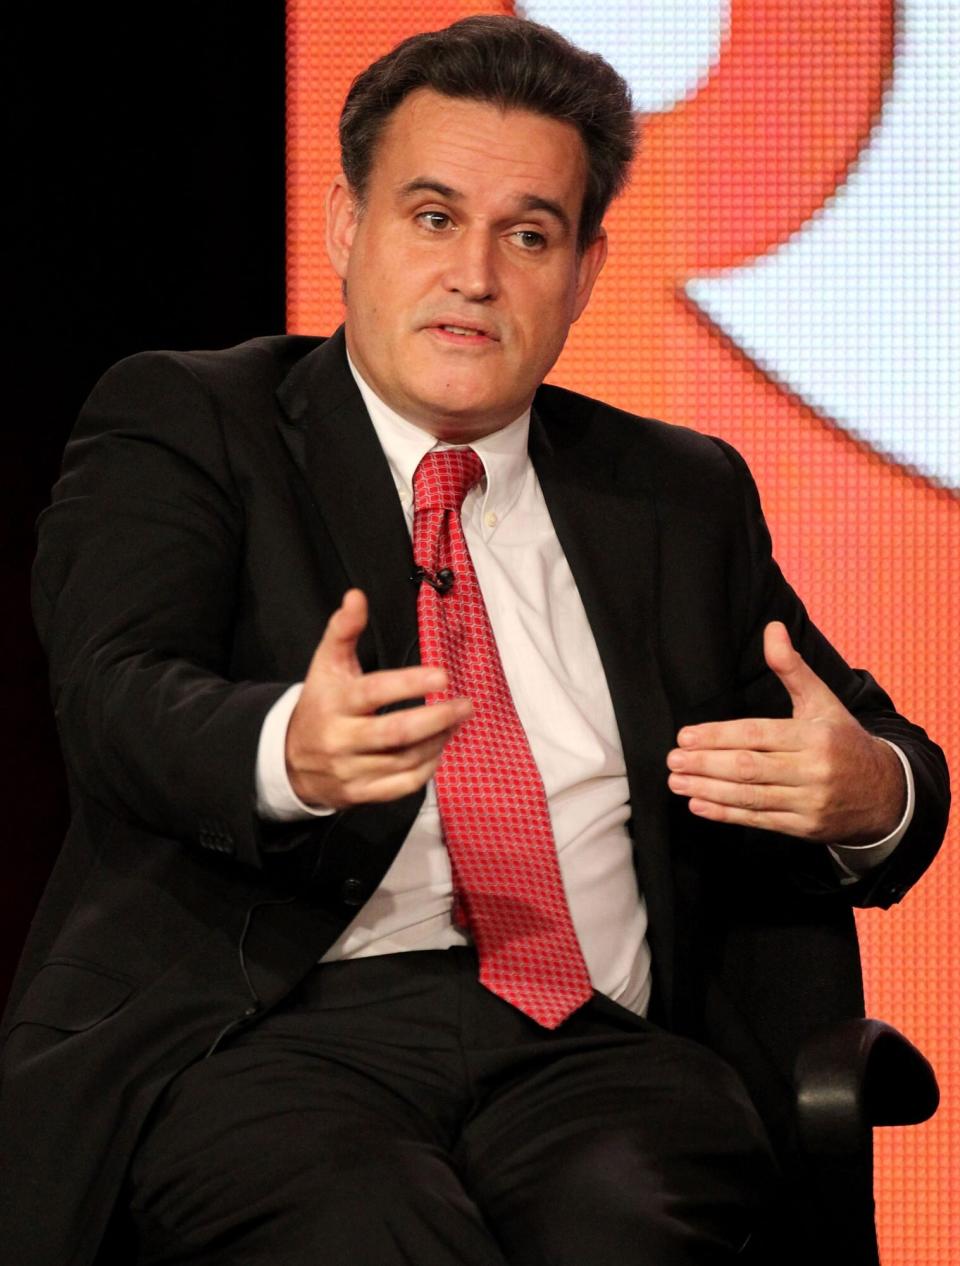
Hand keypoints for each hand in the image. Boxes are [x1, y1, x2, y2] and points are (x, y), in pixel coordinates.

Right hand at [285, 589, 471, 808]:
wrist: (289, 760)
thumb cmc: (320, 704)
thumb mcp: (325, 664)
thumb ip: (343, 630)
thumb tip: (357, 596)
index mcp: (334, 702)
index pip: (374, 692)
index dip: (409, 684)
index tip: (443, 676)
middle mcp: (340, 739)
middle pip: (395, 733)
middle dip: (437, 719)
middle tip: (466, 705)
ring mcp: (350, 770)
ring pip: (405, 760)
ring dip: (438, 740)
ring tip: (457, 720)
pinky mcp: (360, 794)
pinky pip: (402, 786)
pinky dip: (427, 768)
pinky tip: (440, 748)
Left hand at [666, 622, 905, 843]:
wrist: (885, 794)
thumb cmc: (843, 741)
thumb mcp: (823, 701)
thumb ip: (792, 668)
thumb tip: (772, 629)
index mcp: (815, 736)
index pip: (757, 735)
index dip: (718, 736)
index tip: (685, 736)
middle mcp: (813, 770)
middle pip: (749, 768)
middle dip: (705, 764)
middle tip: (672, 760)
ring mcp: (809, 803)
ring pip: (750, 797)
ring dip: (708, 790)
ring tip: (676, 782)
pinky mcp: (804, 828)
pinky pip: (759, 821)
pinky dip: (726, 814)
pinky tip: (698, 805)